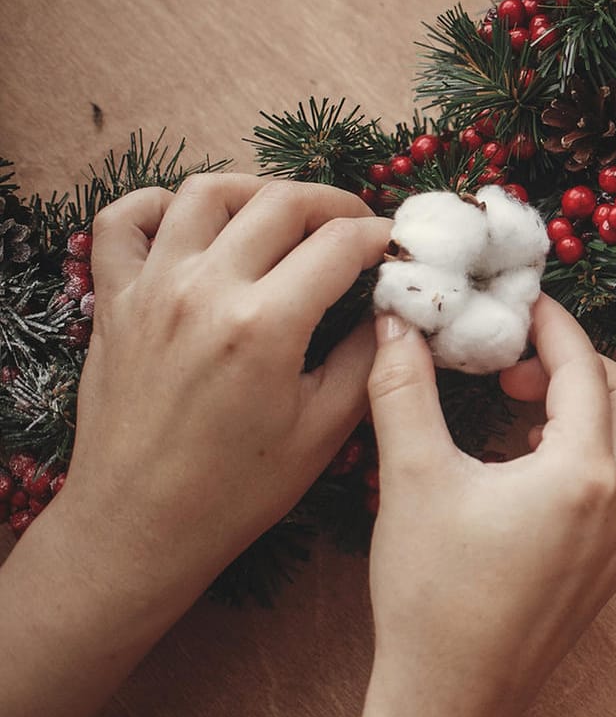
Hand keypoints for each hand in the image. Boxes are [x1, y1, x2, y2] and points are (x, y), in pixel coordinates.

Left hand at [65, 174, 391, 593]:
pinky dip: (159, 204)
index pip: (340, 243)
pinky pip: (123, 220)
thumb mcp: (326, 429)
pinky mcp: (114, 300)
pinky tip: (193, 224)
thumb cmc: (239, 489)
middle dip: (334, 204)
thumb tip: (391, 307)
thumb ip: (367, 357)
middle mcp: (204, 289)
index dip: (382, 236)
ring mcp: (151, 288)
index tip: (400, 248)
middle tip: (357, 228)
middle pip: (281, 201)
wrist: (140, 525)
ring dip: (258, 191)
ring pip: (207, 191)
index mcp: (264, 324)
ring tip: (285, 216)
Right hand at [352, 297, 615, 716]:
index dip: (552, 326)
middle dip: (576, 366)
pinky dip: (605, 454)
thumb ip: (405, 390)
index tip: (519, 305)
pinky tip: (539, 468)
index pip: (584, 368)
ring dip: (601, 410)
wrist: (452, 699)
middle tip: (511, 369)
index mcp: (582, 472)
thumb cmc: (431, 596)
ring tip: (529, 417)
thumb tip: (397, 325)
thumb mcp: (412, 479)